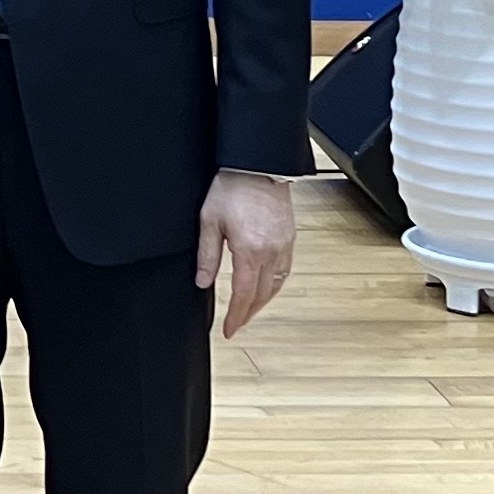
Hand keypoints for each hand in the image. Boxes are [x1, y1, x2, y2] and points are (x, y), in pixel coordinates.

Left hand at [194, 169, 295, 337]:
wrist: (257, 164)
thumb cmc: (232, 187)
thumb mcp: (209, 221)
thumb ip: (207, 255)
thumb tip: (203, 281)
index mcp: (250, 250)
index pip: (242, 295)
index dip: (236, 316)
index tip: (229, 330)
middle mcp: (271, 251)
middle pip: (262, 294)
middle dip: (248, 313)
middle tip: (238, 324)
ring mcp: (284, 244)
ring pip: (277, 285)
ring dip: (263, 301)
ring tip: (250, 309)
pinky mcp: (290, 237)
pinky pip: (285, 269)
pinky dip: (275, 283)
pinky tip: (267, 285)